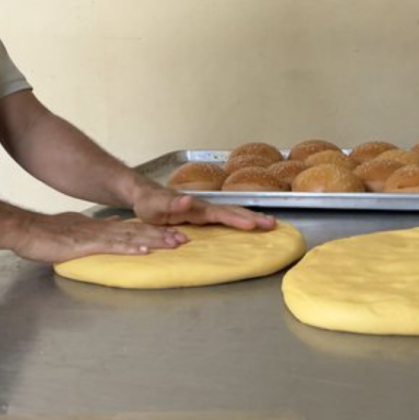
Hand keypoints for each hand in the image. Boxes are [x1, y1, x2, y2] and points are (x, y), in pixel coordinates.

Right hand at [13, 211, 188, 264]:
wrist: (26, 230)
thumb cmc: (45, 235)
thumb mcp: (75, 233)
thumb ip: (94, 234)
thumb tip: (110, 233)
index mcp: (99, 228)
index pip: (132, 229)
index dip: (153, 231)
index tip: (172, 234)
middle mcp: (102, 229)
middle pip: (138, 231)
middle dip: (162, 235)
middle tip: (184, 239)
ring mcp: (95, 236)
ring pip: (131, 236)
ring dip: (154, 240)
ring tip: (173, 243)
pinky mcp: (86, 244)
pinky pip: (112, 246)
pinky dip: (130, 247)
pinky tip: (144, 250)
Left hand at [133, 187, 276, 231]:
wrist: (146, 195)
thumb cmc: (150, 203)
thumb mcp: (156, 206)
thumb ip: (172, 204)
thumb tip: (188, 200)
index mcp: (196, 207)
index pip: (220, 214)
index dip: (236, 219)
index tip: (253, 224)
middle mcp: (204, 207)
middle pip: (233, 211)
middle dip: (253, 217)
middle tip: (272, 224)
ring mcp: (206, 210)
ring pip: (233, 212)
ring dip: (252, 217)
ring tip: (270, 223)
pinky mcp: (205, 214)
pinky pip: (227, 216)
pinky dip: (242, 218)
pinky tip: (252, 223)